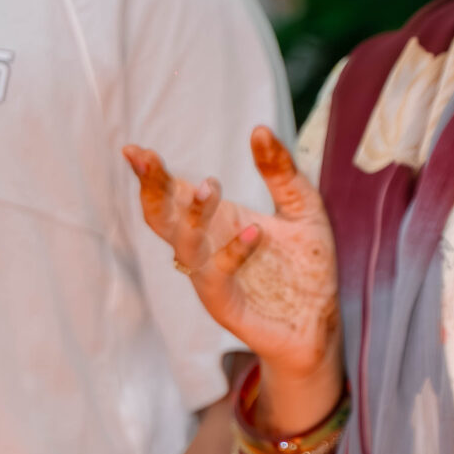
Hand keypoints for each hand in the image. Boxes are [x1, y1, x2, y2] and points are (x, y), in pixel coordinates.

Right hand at [124, 128, 342, 424]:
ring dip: (191, 214)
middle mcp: (205, 247)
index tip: (134, 150)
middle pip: (162, 217)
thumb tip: (259, 130)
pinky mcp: (224, 303)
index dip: (152, 174)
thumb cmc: (306, 267)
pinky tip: (255, 231)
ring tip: (211, 186)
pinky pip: (217, 275)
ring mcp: (209, 276)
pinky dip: (233, 252)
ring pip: (184, 243)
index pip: (174, 194)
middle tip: (148, 161)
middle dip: (152, 189)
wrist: (319, 323)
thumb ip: (279, 171)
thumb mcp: (301, 207)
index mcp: (216, 221)